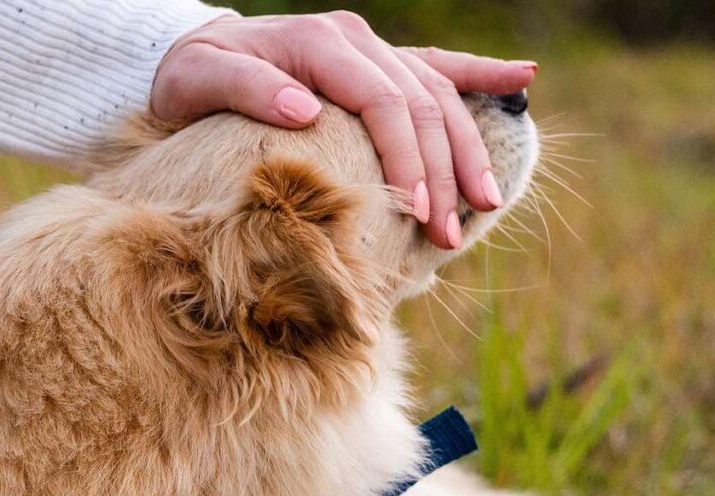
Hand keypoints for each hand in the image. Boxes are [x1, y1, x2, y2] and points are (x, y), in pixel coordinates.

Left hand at [150, 11, 535, 248]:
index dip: (408, 158)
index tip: (419, 213)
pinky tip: (522, 80)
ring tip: (487, 202)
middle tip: (450, 235)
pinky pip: (439, 65)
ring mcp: (372, 49)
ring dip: (467, 150)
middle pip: (420, 104)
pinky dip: (481, 73)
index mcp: (320, 42)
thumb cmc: (192, 77)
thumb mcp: (198, 80)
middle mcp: (355, 41)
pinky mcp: (378, 63)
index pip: (383, 102)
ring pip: (439, 94)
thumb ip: (247, 89)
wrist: (195, 55)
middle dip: (442, 171)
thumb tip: (303, 109)